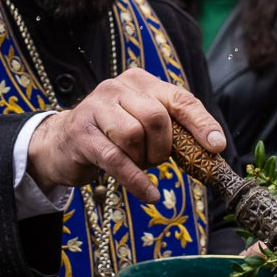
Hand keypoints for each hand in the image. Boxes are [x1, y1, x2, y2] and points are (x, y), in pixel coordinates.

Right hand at [27, 68, 227, 201]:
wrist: (60, 144)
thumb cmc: (112, 136)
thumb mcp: (142, 124)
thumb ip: (172, 128)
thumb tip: (212, 148)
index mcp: (140, 81)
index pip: (179, 99)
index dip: (201, 123)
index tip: (216, 146)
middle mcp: (117, 87)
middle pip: (156, 117)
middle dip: (163, 147)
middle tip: (155, 160)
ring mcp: (95, 108)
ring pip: (134, 134)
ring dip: (142, 160)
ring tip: (136, 164)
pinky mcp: (82, 134)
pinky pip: (116, 159)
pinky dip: (136, 180)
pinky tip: (148, 194)